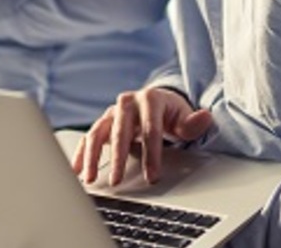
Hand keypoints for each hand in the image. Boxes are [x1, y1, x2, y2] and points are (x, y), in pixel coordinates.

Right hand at [72, 87, 212, 186]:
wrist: (154, 102)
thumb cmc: (170, 113)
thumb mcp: (184, 116)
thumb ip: (193, 123)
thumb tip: (204, 118)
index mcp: (150, 98)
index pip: (151, 129)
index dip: (152, 154)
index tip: (152, 177)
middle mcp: (127, 102)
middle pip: (121, 131)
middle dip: (119, 158)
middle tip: (117, 181)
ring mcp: (112, 112)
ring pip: (99, 133)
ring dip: (93, 157)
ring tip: (91, 179)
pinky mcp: (102, 122)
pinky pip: (89, 137)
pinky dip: (81, 154)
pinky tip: (76, 171)